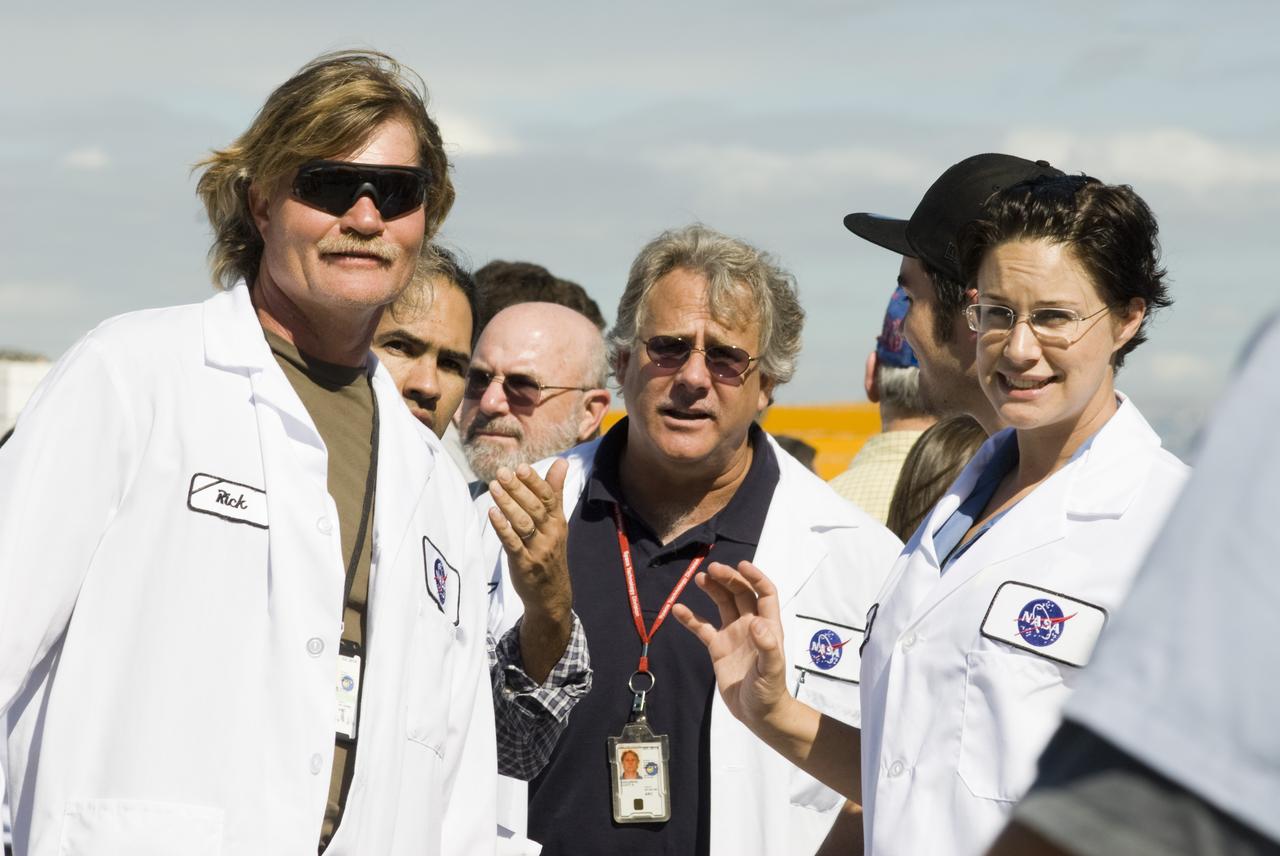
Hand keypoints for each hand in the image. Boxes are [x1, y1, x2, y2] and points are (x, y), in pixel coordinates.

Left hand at [488, 459, 572, 681]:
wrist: (551, 593)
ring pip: (523, 523)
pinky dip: (503, 528)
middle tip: (502, 472)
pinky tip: (492, 514)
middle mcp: (550, 533)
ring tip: (494, 487)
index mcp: (558, 521)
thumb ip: (555, 490)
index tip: (521, 466)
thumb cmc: (550, 550)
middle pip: (534, 507)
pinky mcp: (524, 563)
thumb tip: (562, 461)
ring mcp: (537, 549)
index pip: (548, 497)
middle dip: (518, 489)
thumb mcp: (557, 521)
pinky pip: (513, 543)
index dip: (535, 482)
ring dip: (508, 504)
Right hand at [673, 560, 792, 730]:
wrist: (757, 713)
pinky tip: (678, 609)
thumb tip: (756, 623)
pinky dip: (691, 618)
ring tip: (700, 578)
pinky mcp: (718, 647)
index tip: (741, 565)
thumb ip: (767, 647)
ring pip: (722, 604)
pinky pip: (702, 628)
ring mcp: (733, 634)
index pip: (764, 593)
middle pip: (740, 593)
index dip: (755, 577)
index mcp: (768, 626)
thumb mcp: (771, 671)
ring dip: (713, 589)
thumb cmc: (769, 692)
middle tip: (712, 569)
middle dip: (728, 579)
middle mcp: (750, 625)